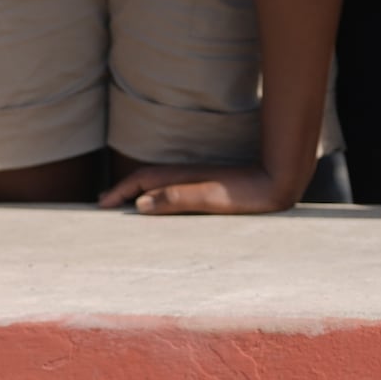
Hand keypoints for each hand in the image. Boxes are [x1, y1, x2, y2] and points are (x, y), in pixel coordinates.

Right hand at [103, 160, 303, 214]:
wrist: (278, 181)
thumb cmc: (248, 193)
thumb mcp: (211, 199)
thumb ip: (177, 199)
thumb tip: (140, 203)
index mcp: (182, 176)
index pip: (142, 181)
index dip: (120, 191)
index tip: (102, 205)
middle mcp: (186, 174)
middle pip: (146, 179)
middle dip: (124, 190)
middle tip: (105, 203)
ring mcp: (197, 179)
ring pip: (159, 183)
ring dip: (140, 191)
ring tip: (125, 204)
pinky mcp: (208, 185)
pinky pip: (173, 188)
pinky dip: (158, 194)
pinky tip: (162, 204)